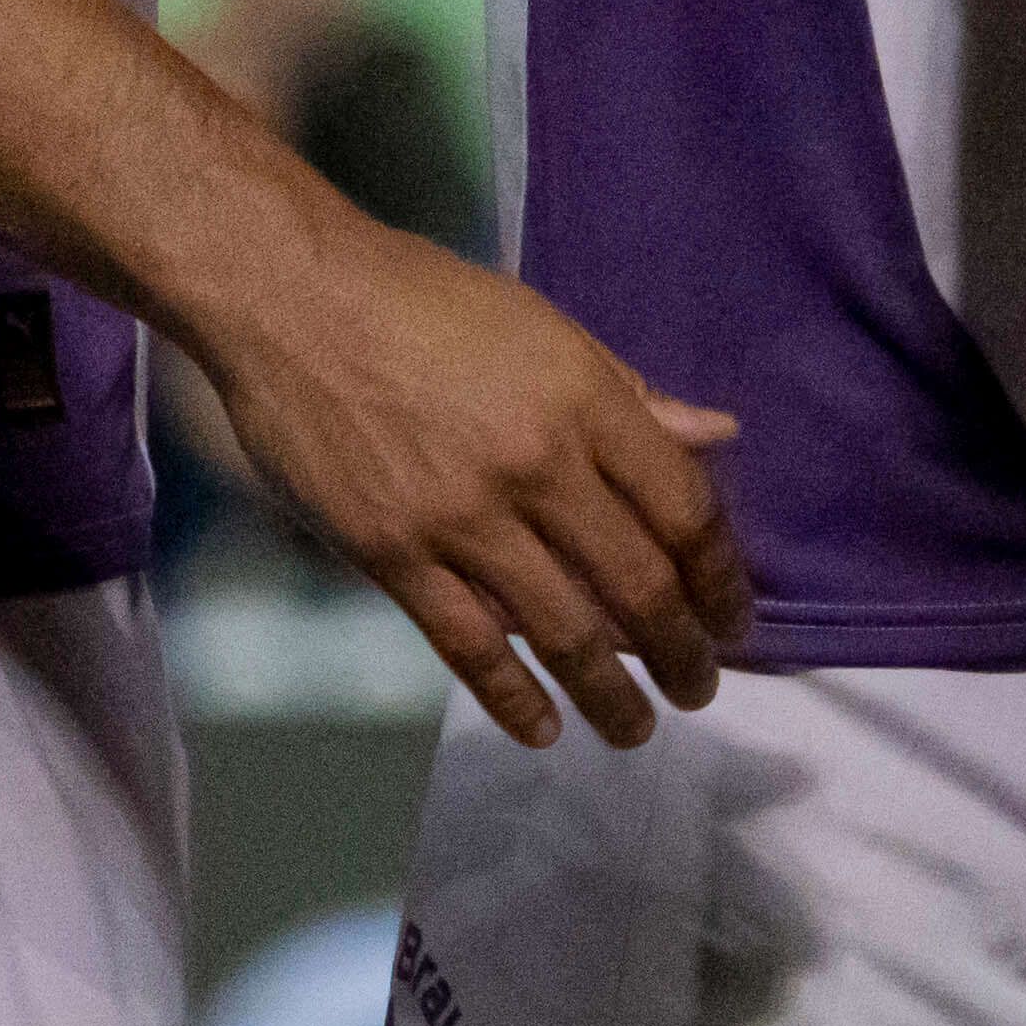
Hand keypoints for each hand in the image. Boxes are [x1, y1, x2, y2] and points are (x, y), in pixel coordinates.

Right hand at [198, 227, 754, 752]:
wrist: (292, 296)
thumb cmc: (424, 300)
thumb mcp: (546, 326)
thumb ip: (630, 393)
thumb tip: (717, 434)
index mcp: (586, 400)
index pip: (684, 508)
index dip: (721, 576)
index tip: (733, 617)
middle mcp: (538, 463)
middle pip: (638, 583)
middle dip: (682, 652)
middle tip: (698, 687)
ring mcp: (462, 515)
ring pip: (562, 632)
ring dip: (611, 696)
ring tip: (635, 728)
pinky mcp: (392, 553)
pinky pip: (468, 647)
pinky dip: (514, 699)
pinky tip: (543, 729)